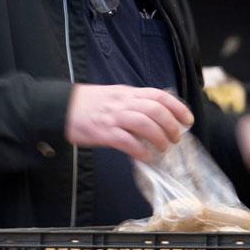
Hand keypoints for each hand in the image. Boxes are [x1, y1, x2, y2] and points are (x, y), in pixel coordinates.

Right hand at [65, 84, 193, 162]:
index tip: (188, 120)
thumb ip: (134, 103)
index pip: (159, 95)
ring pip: (145, 124)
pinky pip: (127, 142)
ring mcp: (113, 117)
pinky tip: (146, 157)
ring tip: (164, 149)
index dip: (177, 107)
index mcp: (128, 93)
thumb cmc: (89, 104)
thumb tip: (156, 117)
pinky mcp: (103, 132)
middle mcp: (123, 103)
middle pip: (155, 110)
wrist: (62, 107)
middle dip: (171, 125)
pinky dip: (141, 150)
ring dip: (159, 138)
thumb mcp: (115, 96)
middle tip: (175, 139)